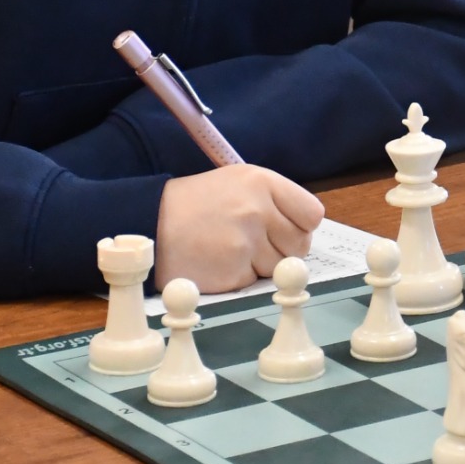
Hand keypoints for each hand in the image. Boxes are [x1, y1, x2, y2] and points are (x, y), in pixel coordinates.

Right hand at [154, 164, 323, 291]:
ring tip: (232, 249)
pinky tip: (220, 262)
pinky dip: (240, 277)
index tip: (288, 229)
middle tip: (256, 243)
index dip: (302, 226)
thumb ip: (276, 200)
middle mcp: (257, 210)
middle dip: (283, 249)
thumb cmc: (198, 204)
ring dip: (261, 264)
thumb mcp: (239, 182)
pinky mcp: (232, 270)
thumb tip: (307, 229)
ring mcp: (245, 242)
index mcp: (263, 183)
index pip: (312, 214)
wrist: (151, 222)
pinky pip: (254, 281)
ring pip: (279, 267)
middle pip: (300, 245)